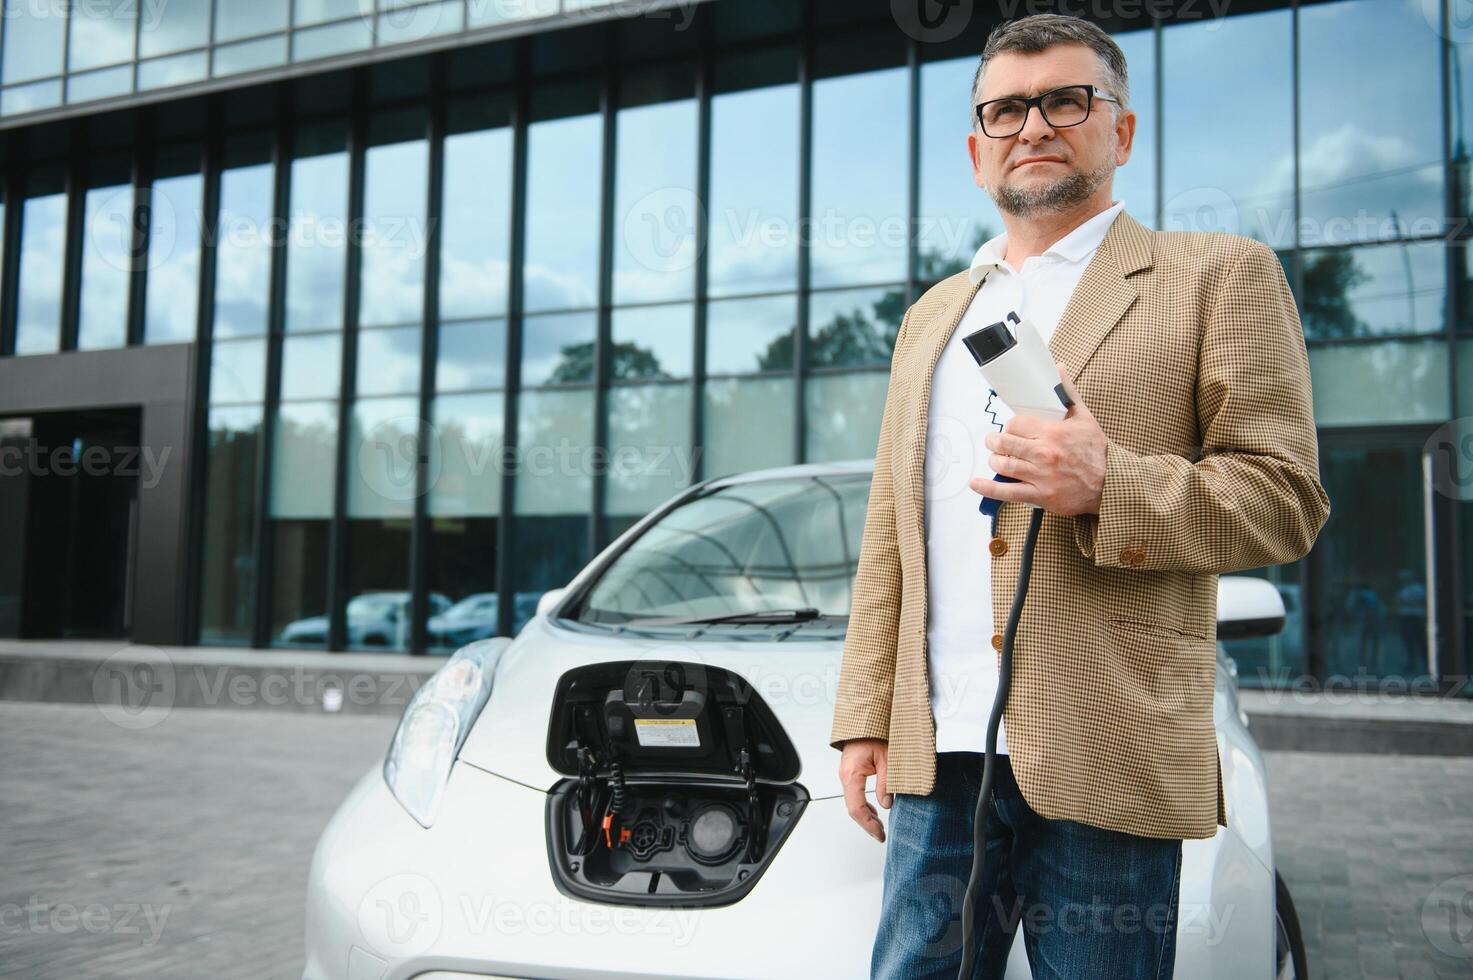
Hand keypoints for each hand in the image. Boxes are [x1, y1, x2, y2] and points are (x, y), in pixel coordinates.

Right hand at [839, 738, 890, 841]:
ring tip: (879, 826)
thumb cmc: (875, 733)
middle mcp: (846, 776)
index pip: (856, 808)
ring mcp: (847, 774)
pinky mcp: (851, 771)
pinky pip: (854, 793)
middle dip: (867, 824)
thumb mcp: (887, 759)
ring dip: (866, 815)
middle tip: (880, 835)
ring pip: (853, 802)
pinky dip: (864, 805)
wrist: (865, 718)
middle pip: (853, 808)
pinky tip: (874, 810)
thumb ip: (886, 783)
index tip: (879, 834)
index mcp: (852, 774)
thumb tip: (887, 804)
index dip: (868, 824)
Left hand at [969, 362, 1105, 515]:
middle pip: (1004, 443)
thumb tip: (1058, 368)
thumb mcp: (1085, 418)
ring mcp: (1040, 476)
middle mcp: (1044, 453)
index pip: (1015, 423)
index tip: (1011, 429)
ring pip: (1003, 465)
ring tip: (996, 458)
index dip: (1009, 426)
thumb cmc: (1096, 452)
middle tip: (994, 442)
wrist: (1110, 483)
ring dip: (994, 461)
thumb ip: (1068, 393)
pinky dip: (988, 488)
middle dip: (994, 441)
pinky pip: (1007, 492)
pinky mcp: (1039, 495)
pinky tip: (976, 483)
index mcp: (1052, 432)